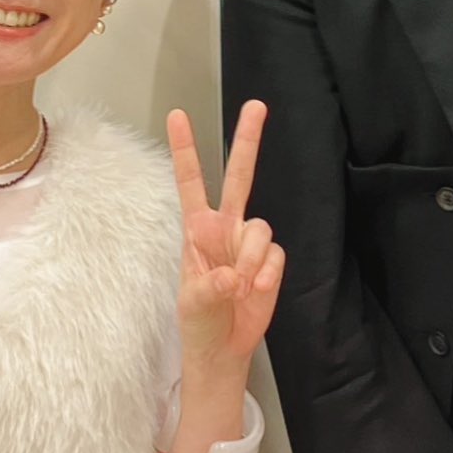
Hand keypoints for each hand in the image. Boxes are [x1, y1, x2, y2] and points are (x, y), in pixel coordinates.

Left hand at [167, 99, 284, 365]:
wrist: (223, 347)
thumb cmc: (198, 321)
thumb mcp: (193, 305)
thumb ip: (209, 288)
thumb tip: (230, 275)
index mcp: (197, 229)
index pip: (190, 181)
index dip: (185, 149)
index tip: (178, 115)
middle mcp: (225, 226)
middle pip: (240, 176)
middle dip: (248, 140)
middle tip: (256, 105)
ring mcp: (248, 242)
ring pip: (261, 227)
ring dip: (252, 259)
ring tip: (240, 288)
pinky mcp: (269, 259)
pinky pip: (274, 255)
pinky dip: (265, 275)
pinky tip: (254, 292)